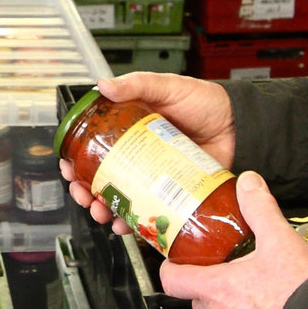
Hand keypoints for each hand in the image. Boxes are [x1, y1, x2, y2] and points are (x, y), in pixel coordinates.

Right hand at [62, 73, 236, 229]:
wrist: (240, 125)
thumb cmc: (206, 102)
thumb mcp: (169, 87)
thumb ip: (139, 84)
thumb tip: (104, 85)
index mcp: (131, 129)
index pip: (94, 146)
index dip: (76, 158)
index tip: (67, 166)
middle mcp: (139, 156)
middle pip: (101, 177)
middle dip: (85, 190)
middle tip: (82, 194)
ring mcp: (155, 176)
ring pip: (121, 198)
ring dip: (104, 209)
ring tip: (101, 212)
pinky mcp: (172, 193)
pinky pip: (148, 211)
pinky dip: (134, 221)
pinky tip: (125, 224)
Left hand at [157, 175, 307, 308]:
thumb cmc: (300, 292)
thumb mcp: (280, 239)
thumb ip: (259, 208)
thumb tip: (248, 184)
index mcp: (216, 289)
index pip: (171, 280)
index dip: (172, 268)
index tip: (179, 261)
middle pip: (200, 300)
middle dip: (213, 286)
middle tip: (234, 272)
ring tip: (262, 295)